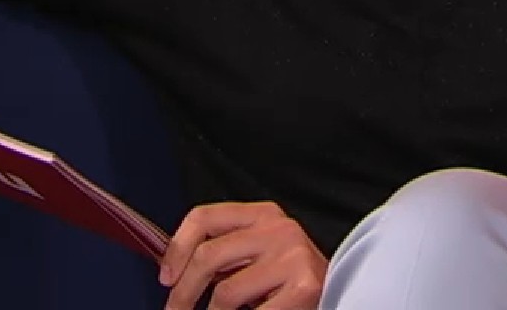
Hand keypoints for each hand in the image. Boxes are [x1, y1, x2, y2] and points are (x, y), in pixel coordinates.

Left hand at [159, 202, 325, 309]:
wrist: (340, 292)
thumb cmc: (288, 278)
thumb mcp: (257, 252)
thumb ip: (226, 252)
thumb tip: (175, 271)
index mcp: (262, 214)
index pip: (204, 217)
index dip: (177, 248)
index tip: (166, 278)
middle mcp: (278, 228)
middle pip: (208, 255)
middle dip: (183, 291)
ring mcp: (293, 256)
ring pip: (226, 292)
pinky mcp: (304, 287)